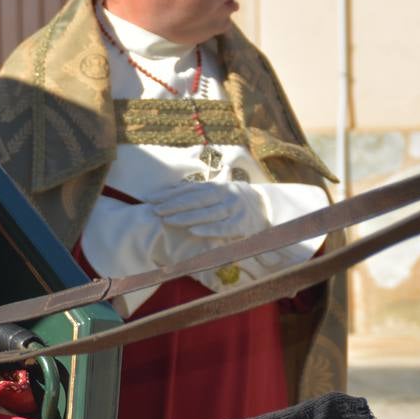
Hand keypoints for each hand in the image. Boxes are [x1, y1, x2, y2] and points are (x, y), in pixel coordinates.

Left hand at [148, 181, 268, 239]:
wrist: (268, 206)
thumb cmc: (235, 201)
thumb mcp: (218, 192)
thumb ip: (199, 193)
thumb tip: (170, 195)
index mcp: (215, 186)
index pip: (188, 189)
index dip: (169, 194)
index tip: (151, 199)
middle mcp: (223, 194)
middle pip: (195, 199)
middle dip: (173, 204)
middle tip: (154, 210)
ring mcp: (233, 208)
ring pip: (207, 212)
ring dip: (186, 217)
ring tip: (168, 220)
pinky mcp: (242, 224)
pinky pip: (223, 227)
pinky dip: (209, 229)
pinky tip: (193, 232)